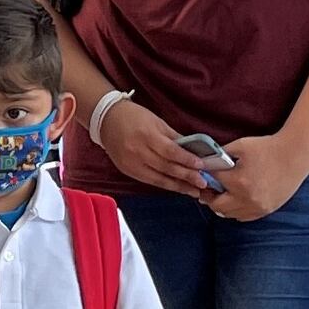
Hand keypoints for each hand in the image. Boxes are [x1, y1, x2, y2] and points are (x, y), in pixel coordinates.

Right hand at [92, 94, 219, 197]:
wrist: (106, 120)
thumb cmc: (133, 116)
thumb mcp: (156, 121)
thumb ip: (174, 137)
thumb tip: (193, 149)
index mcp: (147, 135)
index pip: (170, 151)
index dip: (186, 160)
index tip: (201, 166)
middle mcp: (138, 151)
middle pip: (166, 167)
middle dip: (186, 177)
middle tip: (202, 183)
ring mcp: (131, 163)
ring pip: (158, 179)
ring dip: (177, 186)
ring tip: (193, 191)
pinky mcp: (127, 171)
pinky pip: (149, 181)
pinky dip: (164, 185)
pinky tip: (175, 187)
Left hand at [195, 133, 308, 222]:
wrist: (295, 154)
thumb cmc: (268, 147)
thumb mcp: (241, 145)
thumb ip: (221, 154)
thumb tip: (206, 160)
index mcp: (238, 181)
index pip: (211, 181)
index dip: (205, 174)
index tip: (204, 172)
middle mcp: (246, 198)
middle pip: (216, 205)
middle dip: (208, 195)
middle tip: (208, 188)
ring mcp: (257, 207)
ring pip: (229, 214)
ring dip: (222, 205)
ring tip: (222, 193)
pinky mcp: (266, 210)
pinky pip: (244, 217)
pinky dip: (236, 210)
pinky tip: (236, 199)